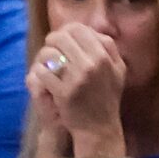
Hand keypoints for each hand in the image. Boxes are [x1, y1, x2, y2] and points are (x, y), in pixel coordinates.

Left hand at [30, 23, 129, 157]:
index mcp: (104, 57)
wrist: (99, 129)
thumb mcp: (118, 71)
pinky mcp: (63, 92)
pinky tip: (45, 78)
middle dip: (52, 42)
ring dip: (44, 57)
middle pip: (60, 37)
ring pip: (48, 52)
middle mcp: (92, 65)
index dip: (66, 31)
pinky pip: (42, 71)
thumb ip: (109, 48)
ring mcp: (76, 79)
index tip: (64, 40)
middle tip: (52, 51)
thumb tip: (93, 30)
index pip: (78, 29)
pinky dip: (40, 73)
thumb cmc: (107, 98)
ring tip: (48, 65)